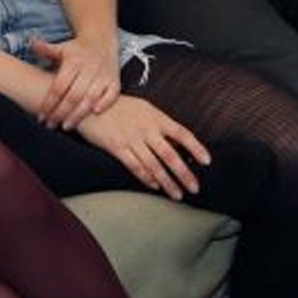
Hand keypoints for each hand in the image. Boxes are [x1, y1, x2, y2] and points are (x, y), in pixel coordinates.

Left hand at [28, 36, 121, 129]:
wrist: (102, 41)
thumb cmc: (77, 50)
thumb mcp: (61, 48)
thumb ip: (46, 50)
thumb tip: (32, 44)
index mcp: (73, 62)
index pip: (59, 87)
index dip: (49, 103)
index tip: (41, 116)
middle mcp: (89, 69)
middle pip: (73, 96)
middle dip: (61, 113)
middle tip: (51, 125)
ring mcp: (103, 75)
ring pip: (90, 98)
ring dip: (78, 114)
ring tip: (66, 126)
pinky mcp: (115, 80)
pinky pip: (112, 94)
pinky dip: (104, 103)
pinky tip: (94, 113)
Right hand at [76, 96, 211, 199]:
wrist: (91, 103)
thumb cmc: (120, 106)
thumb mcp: (145, 109)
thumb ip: (162, 125)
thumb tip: (179, 142)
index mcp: (157, 118)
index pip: (182, 134)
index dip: (196, 148)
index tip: (206, 161)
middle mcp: (147, 129)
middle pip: (170, 154)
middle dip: (184, 174)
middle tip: (194, 188)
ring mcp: (132, 139)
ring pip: (154, 164)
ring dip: (167, 182)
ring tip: (177, 194)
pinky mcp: (117, 147)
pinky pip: (134, 166)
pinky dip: (146, 177)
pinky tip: (154, 186)